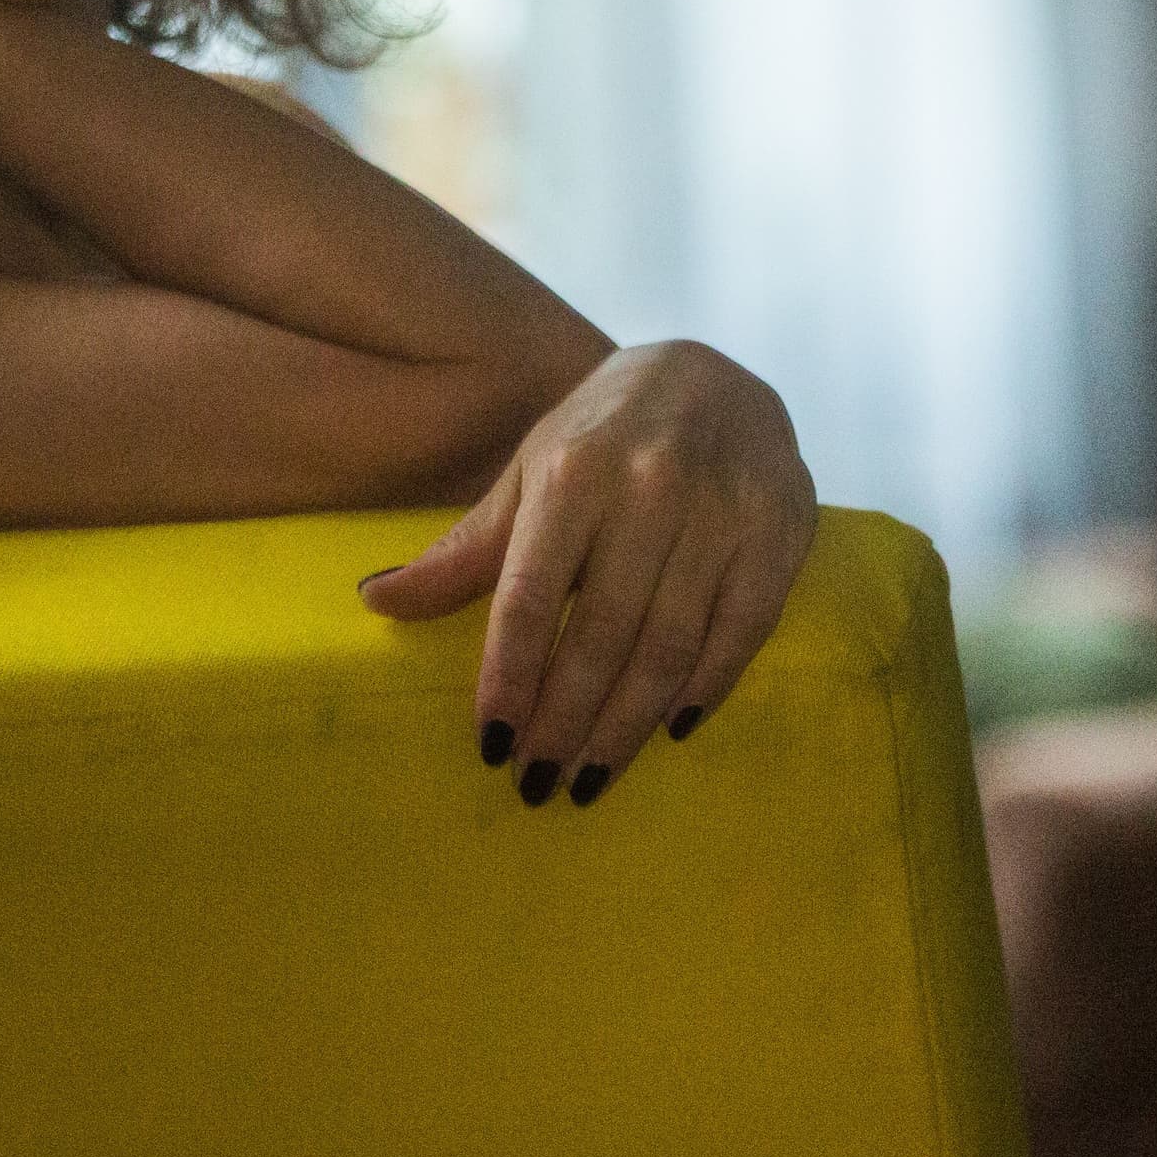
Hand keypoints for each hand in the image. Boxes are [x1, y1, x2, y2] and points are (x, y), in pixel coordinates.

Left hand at [358, 339, 816, 808]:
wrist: (714, 373)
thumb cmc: (601, 433)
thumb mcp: (527, 473)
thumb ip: (466, 549)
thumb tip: (376, 601)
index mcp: (572, 473)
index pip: (530, 596)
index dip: (509, 676)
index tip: (491, 743)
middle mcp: (648, 490)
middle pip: (601, 635)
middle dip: (565, 721)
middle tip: (536, 783)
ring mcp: (721, 512)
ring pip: (669, 646)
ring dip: (626, 725)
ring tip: (589, 777)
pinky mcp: (779, 533)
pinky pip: (742, 631)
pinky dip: (705, 687)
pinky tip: (670, 729)